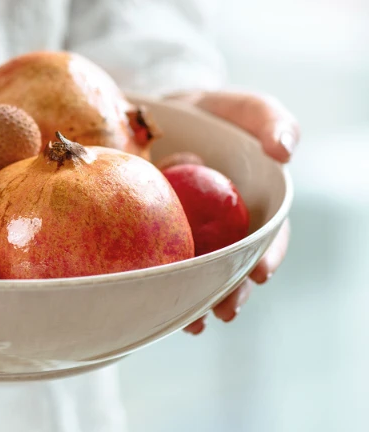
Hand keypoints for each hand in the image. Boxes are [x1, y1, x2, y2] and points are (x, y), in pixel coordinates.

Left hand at [162, 90, 299, 333]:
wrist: (148, 117)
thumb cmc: (204, 114)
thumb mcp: (237, 109)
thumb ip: (267, 119)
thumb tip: (285, 152)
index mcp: (251, 205)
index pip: (267, 236)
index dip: (268, 255)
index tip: (260, 272)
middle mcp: (223, 228)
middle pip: (232, 267)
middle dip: (232, 293)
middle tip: (225, 310)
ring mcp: (187, 238)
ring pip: (196, 277)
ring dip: (197, 302)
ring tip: (193, 322)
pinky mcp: (151, 242)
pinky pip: (156, 270)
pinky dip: (156, 289)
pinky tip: (151, 306)